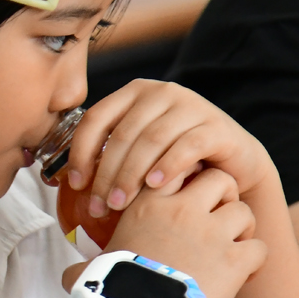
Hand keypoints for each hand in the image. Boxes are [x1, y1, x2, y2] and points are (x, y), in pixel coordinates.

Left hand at [62, 80, 276, 220]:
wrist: (233, 164)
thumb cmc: (175, 160)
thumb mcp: (138, 150)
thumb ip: (109, 154)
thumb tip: (65, 183)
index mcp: (134, 93)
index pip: (96, 118)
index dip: (81, 152)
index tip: (76, 184)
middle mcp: (161, 92)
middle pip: (122, 134)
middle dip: (106, 173)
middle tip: (99, 205)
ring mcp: (191, 105)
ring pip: (150, 140)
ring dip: (131, 175)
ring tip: (120, 204)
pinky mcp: (216, 126)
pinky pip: (186, 146)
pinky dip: (167, 167)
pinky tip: (155, 187)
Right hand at [106, 167, 267, 297]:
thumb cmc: (110, 296)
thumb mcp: (94, 267)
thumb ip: (90, 261)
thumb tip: (71, 275)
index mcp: (148, 205)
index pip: (177, 168)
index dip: (187, 180)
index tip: (186, 198)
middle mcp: (181, 211)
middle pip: (219, 179)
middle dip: (222, 196)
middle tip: (216, 220)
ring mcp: (210, 234)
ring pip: (244, 210)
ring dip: (241, 229)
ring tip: (230, 249)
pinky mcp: (233, 261)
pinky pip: (259, 248)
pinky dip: (254, 261)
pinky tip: (243, 274)